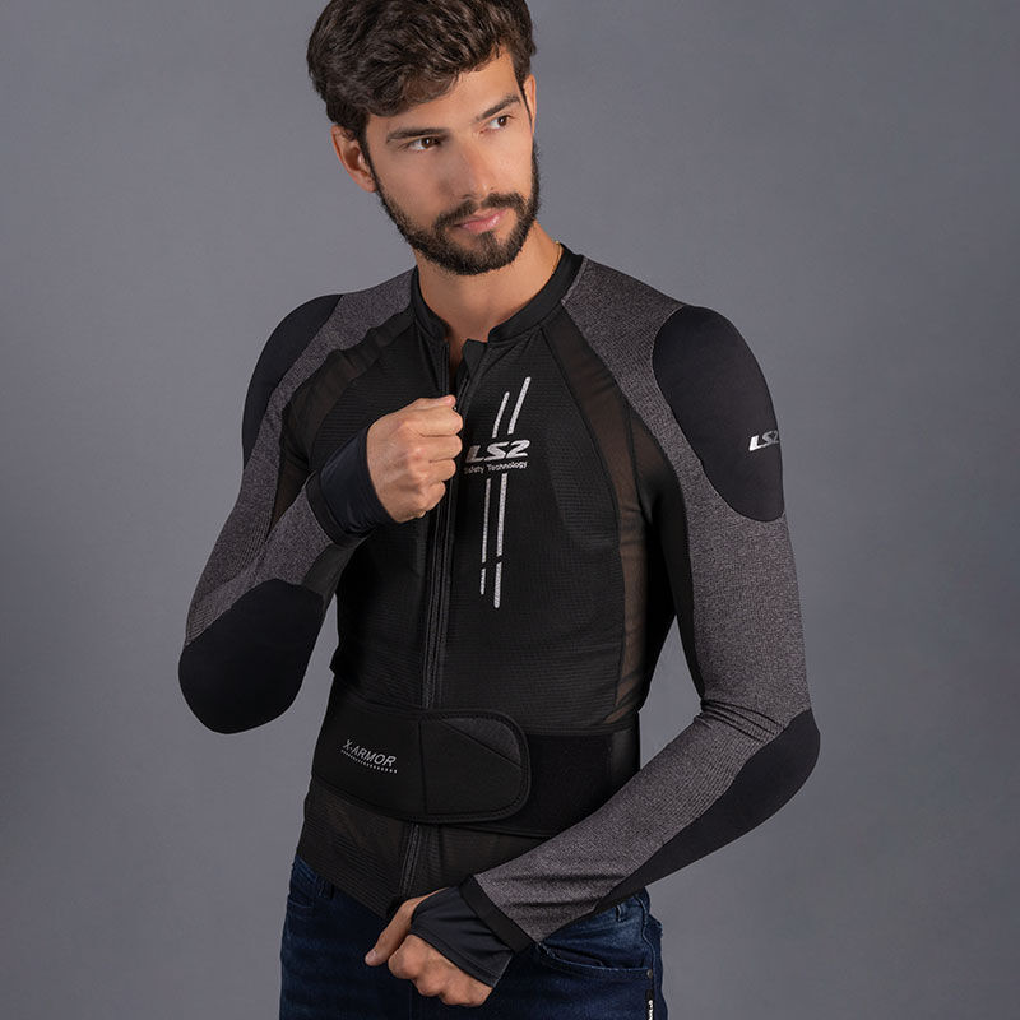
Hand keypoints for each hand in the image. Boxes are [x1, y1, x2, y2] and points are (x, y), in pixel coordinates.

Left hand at [364, 887, 493, 1006]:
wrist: (493, 911)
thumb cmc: (451, 907)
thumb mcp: (412, 910)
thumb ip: (389, 937)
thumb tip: (371, 959)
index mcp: (412, 960)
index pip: (398, 967)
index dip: (407, 952)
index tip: (421, 941)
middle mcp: (430, 981)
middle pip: (419, 981)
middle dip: (427, 965)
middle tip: (442, 944)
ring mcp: (452, 991)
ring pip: (438, 990)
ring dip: (444, 975)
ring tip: (458, 951)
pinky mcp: (472, 995)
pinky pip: (459, 995)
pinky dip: (463, 981)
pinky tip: (469, 961)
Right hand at [366, 395, 462, 523]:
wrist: (355, 486)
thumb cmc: (373, 453)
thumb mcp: (391, 421)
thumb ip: (424, 408)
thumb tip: (449, 402)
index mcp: (407, 427)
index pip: (453, 421)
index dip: (445, 425)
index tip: (436, 430)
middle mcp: (414, 451)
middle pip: (455, 444)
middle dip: (442, 447)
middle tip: (423, 451)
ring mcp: (420, 476)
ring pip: (450, 467)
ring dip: (437, 468)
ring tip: (416, 467)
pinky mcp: (423, 497)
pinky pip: (442, 487)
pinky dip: (430, 486)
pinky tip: (414, 481)